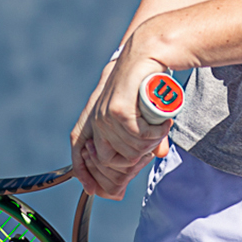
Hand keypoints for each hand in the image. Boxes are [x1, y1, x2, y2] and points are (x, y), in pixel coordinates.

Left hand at [70, 41, 172, 198]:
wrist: (149, 50)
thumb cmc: (148, 80)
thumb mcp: (144, 112)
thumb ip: (148, 134)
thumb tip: (158, 155)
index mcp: (94, 119)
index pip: (80, 155)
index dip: (86, 175)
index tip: (97, 191)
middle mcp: (95, 119)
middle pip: (110, 163)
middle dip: (135, 161)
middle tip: (154, 140)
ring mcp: (104, 116)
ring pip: (129, 153)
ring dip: (150, 143)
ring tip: (161, 123)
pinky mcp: (117, 111)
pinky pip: (137, 140)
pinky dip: (153, 134)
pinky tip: (161, 121)